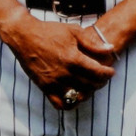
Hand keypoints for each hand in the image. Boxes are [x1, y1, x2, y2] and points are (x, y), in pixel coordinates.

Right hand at [0, 8, 115, 109]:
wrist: (25, 36)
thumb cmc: (50, 31)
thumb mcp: (74, 31)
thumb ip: (92, 43)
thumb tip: (110, 49)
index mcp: (73, 58)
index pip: (97, 73)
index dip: (107, 74)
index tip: (110, 72)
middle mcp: (64, 73)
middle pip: (90, 86)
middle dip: (100, 83)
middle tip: (102, 78)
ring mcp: (54, 82)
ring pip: (77, 97)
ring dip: (88, 93)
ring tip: (90, 86)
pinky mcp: (45, 88)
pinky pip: (60, 104)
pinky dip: (70, 103)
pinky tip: (74, 94)